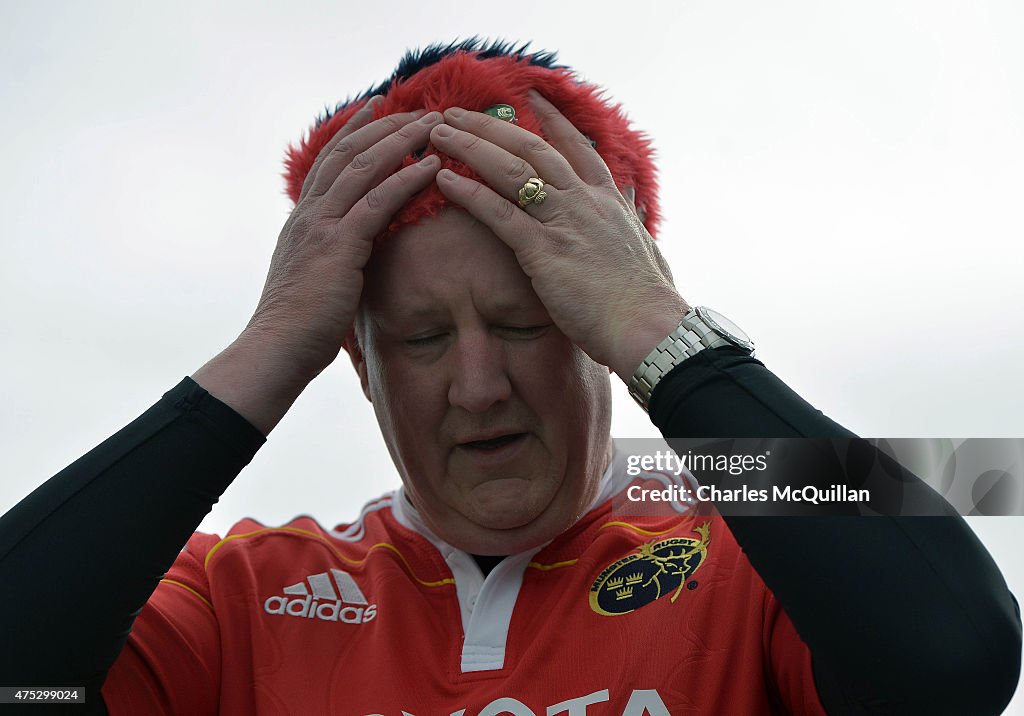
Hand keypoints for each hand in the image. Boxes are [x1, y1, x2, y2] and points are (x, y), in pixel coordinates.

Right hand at [246, 99, 443, 377]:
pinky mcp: (338, 246)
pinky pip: (377, 202)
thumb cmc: (297, 331)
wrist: (274, 351)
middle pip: (347, 154)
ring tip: (432, 125)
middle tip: (415, 107)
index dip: (353, 133)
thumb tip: (350, 260)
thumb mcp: (312, 283)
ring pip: (364, 168)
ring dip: (401, 141)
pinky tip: (431, 166)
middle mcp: (308, 215)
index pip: (328, 163)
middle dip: (383, 125)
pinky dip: (406, 179)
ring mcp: (321, 226)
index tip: (375, 110)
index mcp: (301, 222)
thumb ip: (330, 260)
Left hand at [430, 91, 688, 382]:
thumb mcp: (645, 244)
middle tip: (457, 113)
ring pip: (510, 170)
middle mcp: (583, 200)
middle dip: (490, 125)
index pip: (575, 146)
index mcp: (607, 199)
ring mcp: (563, 221)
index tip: (530, 96)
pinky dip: (469, 193)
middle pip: (531, 147)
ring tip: (439, 134)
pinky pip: (498, 212)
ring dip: (470, 147)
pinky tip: (443, 181)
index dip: (551, 119)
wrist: (645, 325)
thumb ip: (630, 216)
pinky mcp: (543, 249)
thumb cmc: (646, 297)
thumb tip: (631, 198)